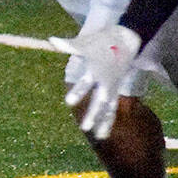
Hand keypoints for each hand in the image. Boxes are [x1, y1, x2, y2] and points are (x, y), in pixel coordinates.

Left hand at [48, 24, 140, 139]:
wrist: (126, 39)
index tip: (69, 102)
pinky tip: (104, 133)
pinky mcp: (115, 89)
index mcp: (97, 70)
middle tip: (85, 128)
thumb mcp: (85, 42)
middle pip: (100, 101)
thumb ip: (69, 45)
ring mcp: (112, 87)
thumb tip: (52, 41)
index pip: (85, 82)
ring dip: (104, 121)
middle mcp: (106, 82)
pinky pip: (113, 107)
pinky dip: (109, 119)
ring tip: (100, 138)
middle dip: (93, 114)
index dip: (78, 91)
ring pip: (109, 107)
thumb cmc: (102, 41)